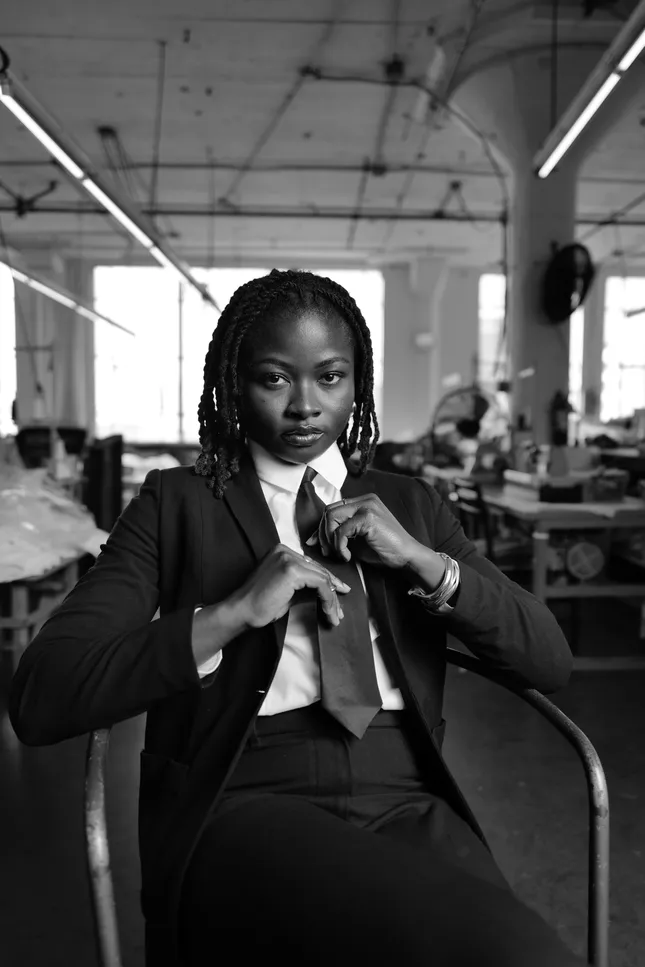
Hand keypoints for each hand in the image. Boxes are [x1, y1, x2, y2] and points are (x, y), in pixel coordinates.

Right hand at [232, 544, 350, 629]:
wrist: (242, 611)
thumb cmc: (260, 604)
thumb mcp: (287, 591)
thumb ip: (304, 586)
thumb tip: (326, 591)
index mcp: (282, 551)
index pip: (311, 566)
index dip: (327, 581)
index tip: (337, 594)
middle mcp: (286, 550)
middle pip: (318, 570)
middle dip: (332, 591)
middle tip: (339, 610)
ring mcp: (289, 558)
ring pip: (322, 577)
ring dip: (331, 599)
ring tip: (335, 616)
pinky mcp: (292, 570)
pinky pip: (320, 583)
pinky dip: (328, 599)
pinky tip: (329, 612)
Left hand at [306, 493, 421, 569]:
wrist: (407, 557)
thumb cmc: (384, 551)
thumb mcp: (356, 540)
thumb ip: (339, 534)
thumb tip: (313, 539)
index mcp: (364, 501)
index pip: (332, 508)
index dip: (321, 527)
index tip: (315, 543)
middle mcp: (365, 499)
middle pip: (328, 511)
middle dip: (322, 533)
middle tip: (327, 552)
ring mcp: (367, 506)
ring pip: (331, 517)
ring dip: (329, 540)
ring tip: (339, 554)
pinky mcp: (368, 517)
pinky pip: (341, 530)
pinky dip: (339, 546)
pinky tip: (347, 556)